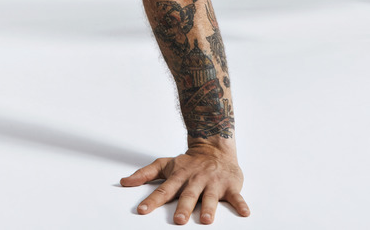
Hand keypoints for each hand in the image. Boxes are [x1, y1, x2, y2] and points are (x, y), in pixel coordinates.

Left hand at [120, 143, 249, 224]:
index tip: (142, 210)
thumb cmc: (188, 162)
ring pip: (211, 197)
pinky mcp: (230, 186)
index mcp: (179, 177)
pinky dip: (241, 204)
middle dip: (183, 207)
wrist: (215, 148)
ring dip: (209, 208)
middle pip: (188, 195)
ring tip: (205, 219)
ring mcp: (213, 183)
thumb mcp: (165, 164)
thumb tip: (124, 182)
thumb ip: (145, 174)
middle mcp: (196, 180)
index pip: (163, 190)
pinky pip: (236, 197)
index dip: (152, 201)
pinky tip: (245, 213)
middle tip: (178, 220)